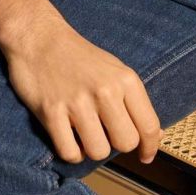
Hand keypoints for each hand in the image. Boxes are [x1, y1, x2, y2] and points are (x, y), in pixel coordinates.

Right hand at [4, 17, 165, 164]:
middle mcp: (105, 91)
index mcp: (125, 80)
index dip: (149, 147)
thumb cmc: (79, 57)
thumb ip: (135, 102)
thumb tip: (155, 137)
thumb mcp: (115, 70)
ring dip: (92, 149)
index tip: (145, 156)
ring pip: (98, 152)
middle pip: (126, 143)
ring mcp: (77, 102)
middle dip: (117, 145)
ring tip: (85, 135)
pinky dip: (71, 153)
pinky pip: (69, 152)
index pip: (148, 125)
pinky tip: (69, 139)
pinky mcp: (51, 112)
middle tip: (106, 134)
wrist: (39, 37)